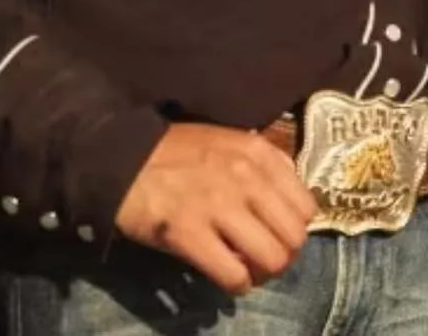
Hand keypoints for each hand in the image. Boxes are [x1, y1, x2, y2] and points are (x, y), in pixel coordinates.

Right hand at [113, 124, 316, 293]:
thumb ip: (265, 165)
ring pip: (271, 259)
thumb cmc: (177, 153)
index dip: (294, 229)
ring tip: (247, 270)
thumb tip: (292, 199)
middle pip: (294, 238)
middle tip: (263, 259)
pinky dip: (236, 285)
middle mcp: (245, 178)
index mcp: (258, 154)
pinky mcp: (189, 233)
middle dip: (283, 256)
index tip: (276, 234)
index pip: (306, 207)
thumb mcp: (230, 142)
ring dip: (262, 274)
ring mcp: (217, 206)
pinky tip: (227, 278)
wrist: (121, 157)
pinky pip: (233, 275)